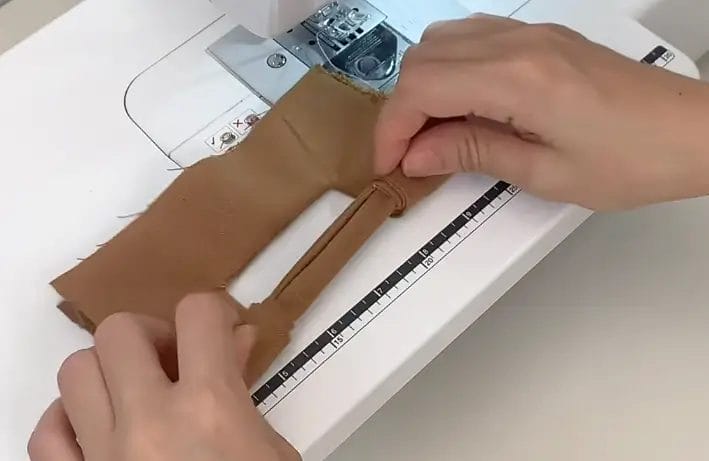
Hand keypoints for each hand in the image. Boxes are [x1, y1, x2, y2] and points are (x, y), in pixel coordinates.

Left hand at [28, 293, 299, 460]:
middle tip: (174, 361)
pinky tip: (97, 430)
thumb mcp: (269, 452)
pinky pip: (45, 436)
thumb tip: (236, 343)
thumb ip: (245, 389)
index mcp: (210, 409)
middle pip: (121, 331)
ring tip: (137, 394)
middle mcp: (149, 425)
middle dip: (151, 337)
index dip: (213, 311)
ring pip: (75, 372)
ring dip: (108, 373)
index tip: (218, 327)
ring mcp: (105, 458)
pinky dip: (66, 422)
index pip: (199, 314)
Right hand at [375, 14, 708, 209]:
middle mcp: (518, 43)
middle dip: (401, 109)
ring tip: (433, 133)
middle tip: (409, 154)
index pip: (422, 88)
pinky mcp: (541, 37)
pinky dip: (450, 70)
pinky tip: (462, 106)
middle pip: (423, 58)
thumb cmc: (631, 161)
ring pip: (442, 41)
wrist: (692, 132)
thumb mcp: (545, 173)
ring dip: (423, 86)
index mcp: (518, 79)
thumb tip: (416, 154)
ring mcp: (530, 33)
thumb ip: (472, 153)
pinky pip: (473, 38)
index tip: (389, 164)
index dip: (392, 129)